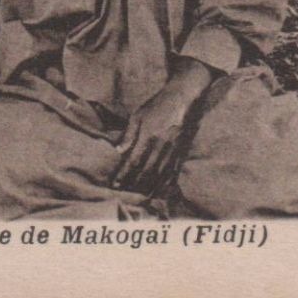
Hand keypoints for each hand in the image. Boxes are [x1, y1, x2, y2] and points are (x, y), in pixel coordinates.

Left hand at [111, 60, 213, 193]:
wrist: (181, 99)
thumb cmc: (156, 106)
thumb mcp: (138, 115)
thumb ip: (129, 134)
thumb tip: (118, 151)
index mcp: (148, 136)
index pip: (134, 160)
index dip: (125, 174)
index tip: (116, 184)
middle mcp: (161, 146)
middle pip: (146, 171)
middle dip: (135, 184)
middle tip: (126, 195)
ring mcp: (172, 150)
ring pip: (160, 174)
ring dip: (150, 187)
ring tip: (141, 197)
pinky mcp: (181, 151)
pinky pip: (174, 171)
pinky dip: (167, 183)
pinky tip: (162, 191)